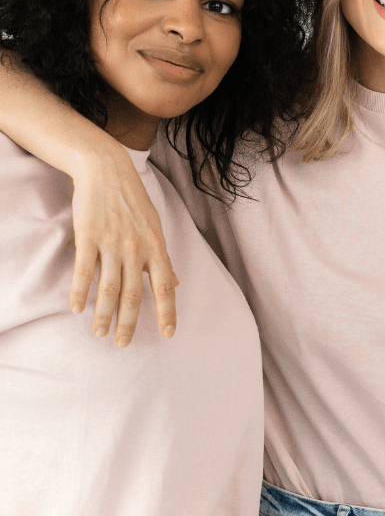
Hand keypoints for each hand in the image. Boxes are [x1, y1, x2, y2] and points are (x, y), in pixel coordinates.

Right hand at [69, 146, 178, 344]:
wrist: (108, 171)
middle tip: (123, 343)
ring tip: (100, 332)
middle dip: (129, 322)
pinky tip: (77, 309)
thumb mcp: (156, 228)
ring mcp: (112, 244)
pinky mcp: (89, 237)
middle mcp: (137, 249)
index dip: (168, 312)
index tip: (169, 333)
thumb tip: (176, 283)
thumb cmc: (134, 202)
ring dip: (104, 314)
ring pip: (109, 288)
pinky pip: (84, 271)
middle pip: (134, 294)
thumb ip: (163, 258)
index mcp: (157, 248)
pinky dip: (80, 292)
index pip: (166, 287)